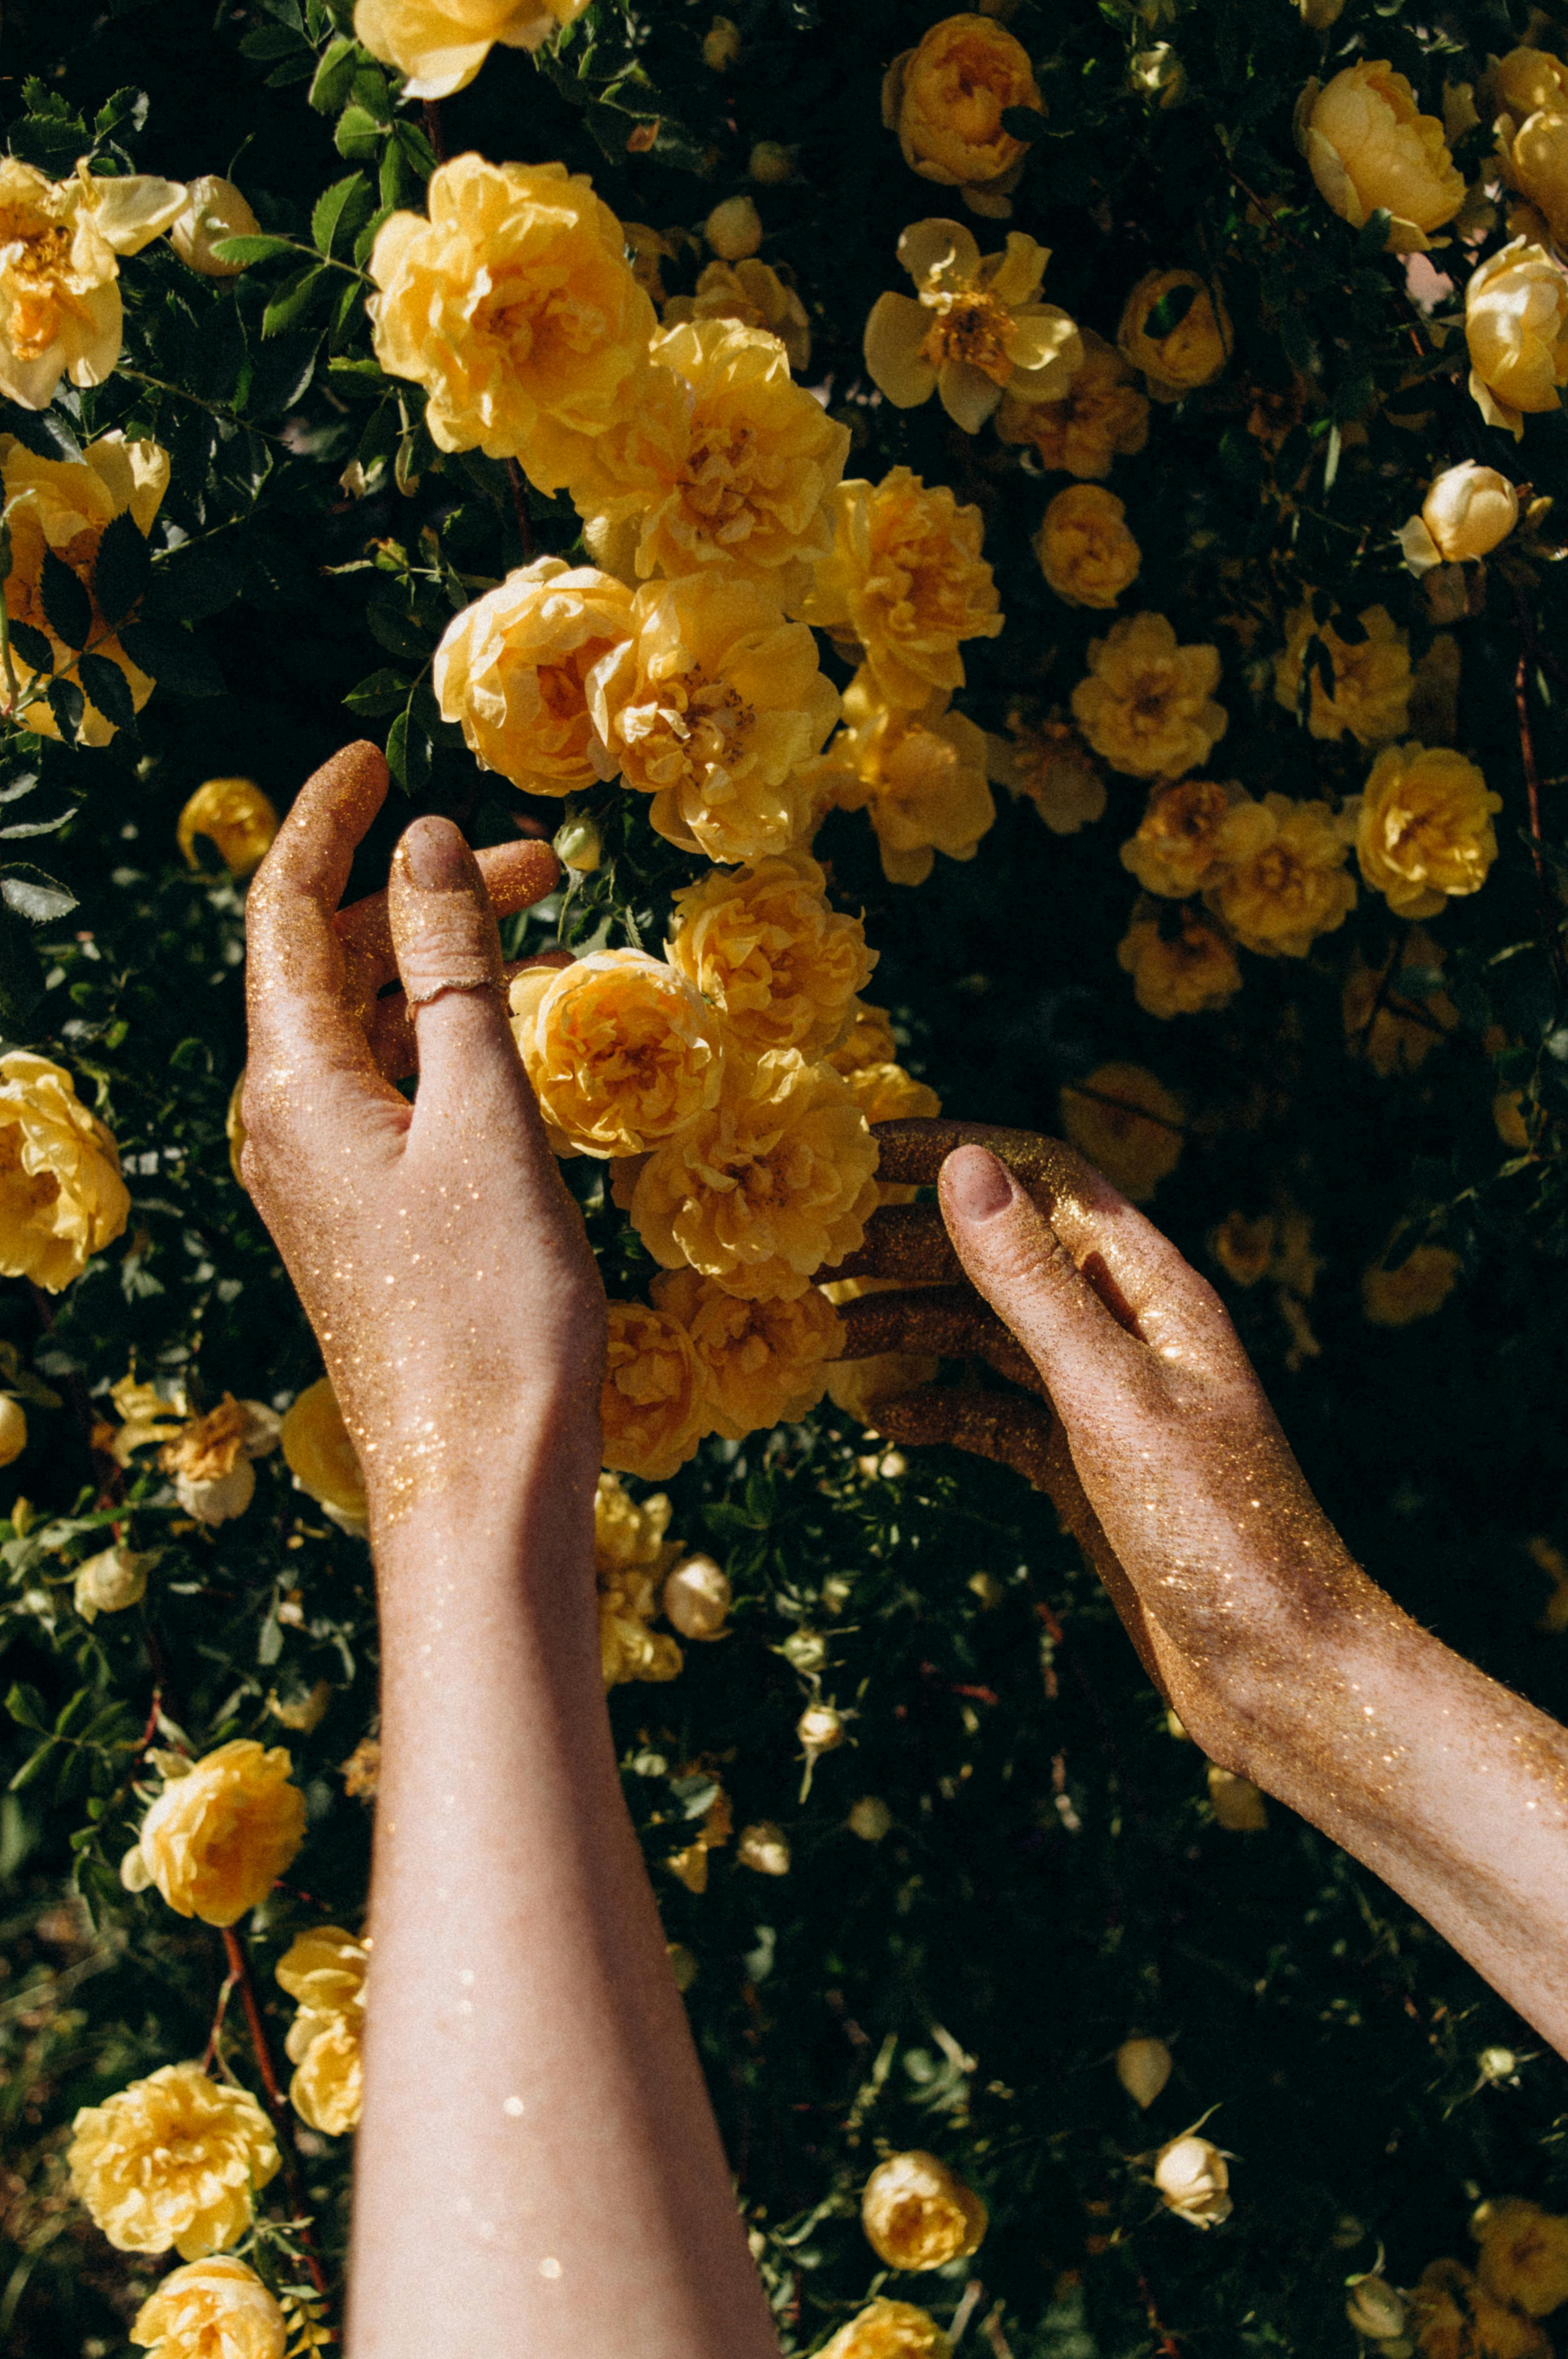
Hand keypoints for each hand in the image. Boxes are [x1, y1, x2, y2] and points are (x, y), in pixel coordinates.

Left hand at [241, 742, 605, 1535]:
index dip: (324, 822)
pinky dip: (453, 1043)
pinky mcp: (368, 1215)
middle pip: (337, 965)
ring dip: (449, 970)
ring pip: (373, 1029)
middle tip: (546, 864)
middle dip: (426, 896)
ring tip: (557, 947)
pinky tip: (525, 1044)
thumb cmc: (491, 1305)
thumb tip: (424, 845)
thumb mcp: (483, 1114)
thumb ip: (453, 973)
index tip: (372, 751)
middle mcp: (288, 1124)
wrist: (482, 1475)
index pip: (287, 913)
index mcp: (294, 1087)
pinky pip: (396, 1092)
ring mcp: (324, 1175)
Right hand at [836, 1119, 1370, 1768]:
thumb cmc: (1219, 1531)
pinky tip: (885, 1420)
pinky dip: (942, 1408)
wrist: (1279, 1672)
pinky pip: (998, 1414)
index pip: (1039, 1177)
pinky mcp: (1086, 1470)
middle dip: (908, 1245)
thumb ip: (1031, 1284)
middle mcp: (1128, 1330)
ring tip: (825, 1336)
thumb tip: (964, 1166)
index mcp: (1149, 1288)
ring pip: (990, 1335)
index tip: (854, 1155)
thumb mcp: (1111, 1394)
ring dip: (911, 1327)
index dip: (949, 1154)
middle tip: (810, 1257)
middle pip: (1002, 1254)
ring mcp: (1105, 1402)